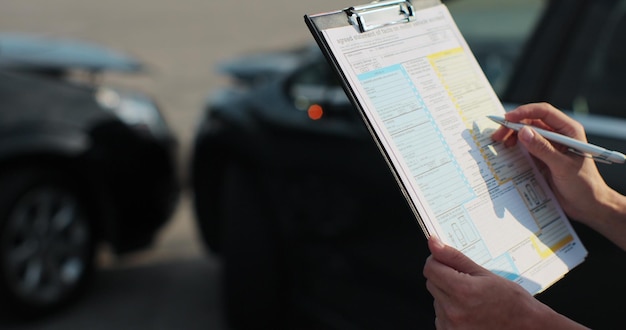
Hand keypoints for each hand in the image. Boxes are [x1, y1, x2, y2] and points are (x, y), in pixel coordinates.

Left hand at [423, 236, 586, 328]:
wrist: (527, 327)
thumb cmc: (512, 303)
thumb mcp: (484, 274)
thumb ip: (454, 258)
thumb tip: (434, 243)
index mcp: (462, 291)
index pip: (430, 268)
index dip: (437, 261)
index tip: (445, 261)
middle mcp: (454, 311)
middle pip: (431, 283)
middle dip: (444, 278)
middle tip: (466, 282)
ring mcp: (451, 326)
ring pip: (436, 299)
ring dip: (448, 296)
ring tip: (472, 300)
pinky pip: (440, 316)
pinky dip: (450, 311)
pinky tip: (469, 312)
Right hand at [491, 103, 620, 228]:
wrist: (587, 205)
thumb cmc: (584, 185)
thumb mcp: (562, 166)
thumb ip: (543, 148)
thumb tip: (523, 132)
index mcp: (569, 131)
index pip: (544, 113)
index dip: (524, 112)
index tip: (507, 118)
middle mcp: (558, 135)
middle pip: (531, 121)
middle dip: (513, 125)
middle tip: (498, 135)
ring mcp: (549, 146)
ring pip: (526, 134)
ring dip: (512, 136)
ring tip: (501, 144)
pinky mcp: (542, 157)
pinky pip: (525, 147)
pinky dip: (515, 148)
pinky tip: (507, 152)